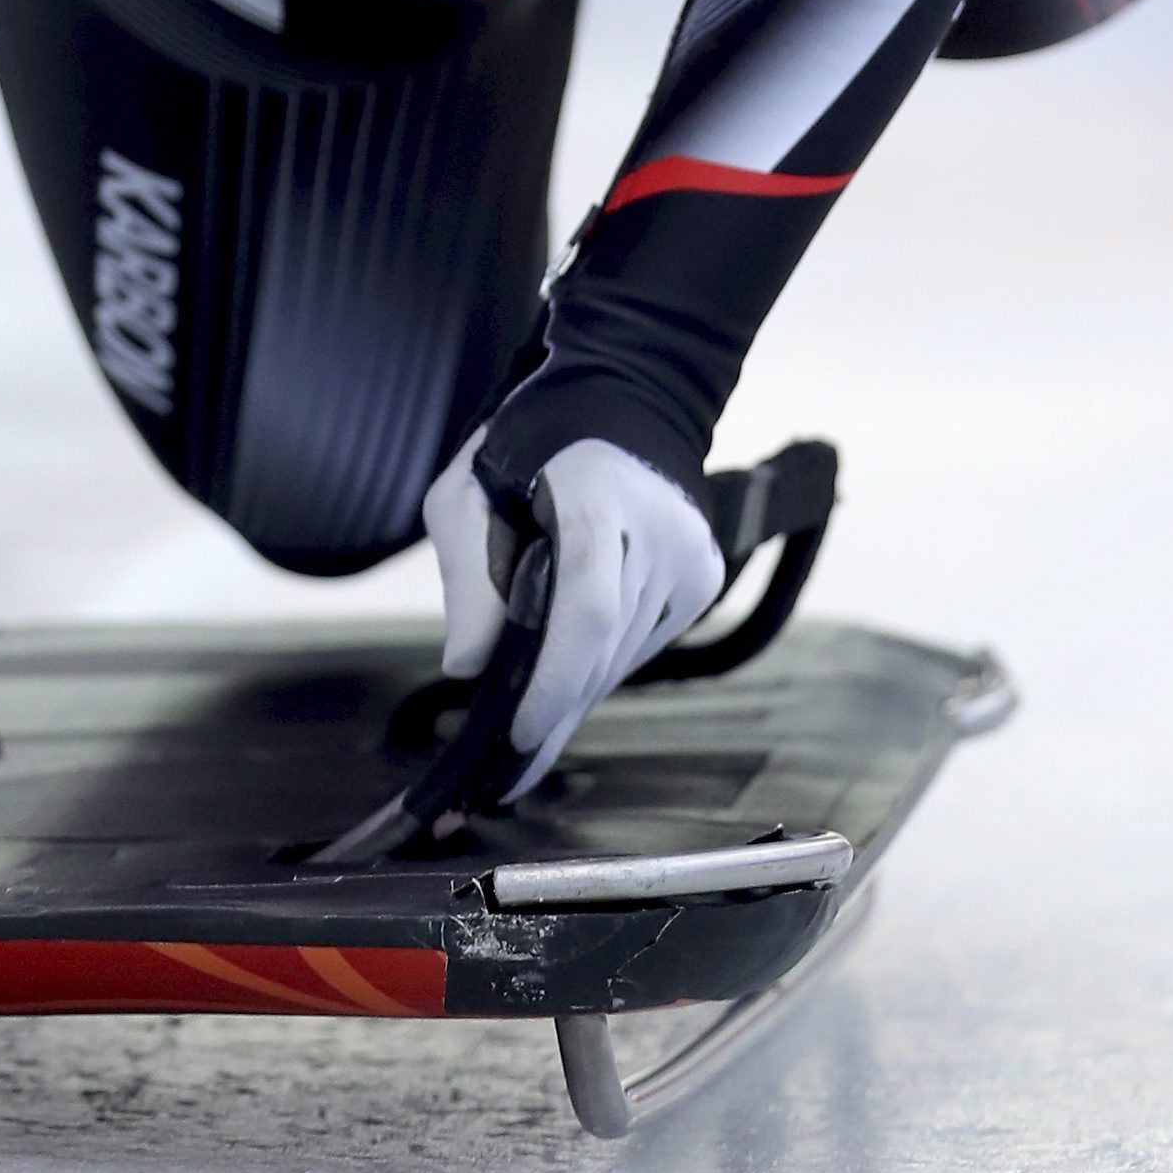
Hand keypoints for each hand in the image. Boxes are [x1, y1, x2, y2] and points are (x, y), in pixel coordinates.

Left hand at [424, 430, 725, 798]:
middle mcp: (661, 530)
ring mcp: (692, 556)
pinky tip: (570, 672)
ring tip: (531, 728)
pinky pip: (644, 643)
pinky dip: (602, 663)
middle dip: (553, 709)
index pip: (586, 608)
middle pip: (604, 647)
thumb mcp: (468, 492)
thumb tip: (468, 668)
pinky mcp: (705, 575)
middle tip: (507, 770)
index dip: (553, 680)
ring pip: (625, 656)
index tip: (517, 734)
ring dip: (576, 690)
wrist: (619, 402)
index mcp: (598, 496)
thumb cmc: (529, 446)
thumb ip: (467, 576)